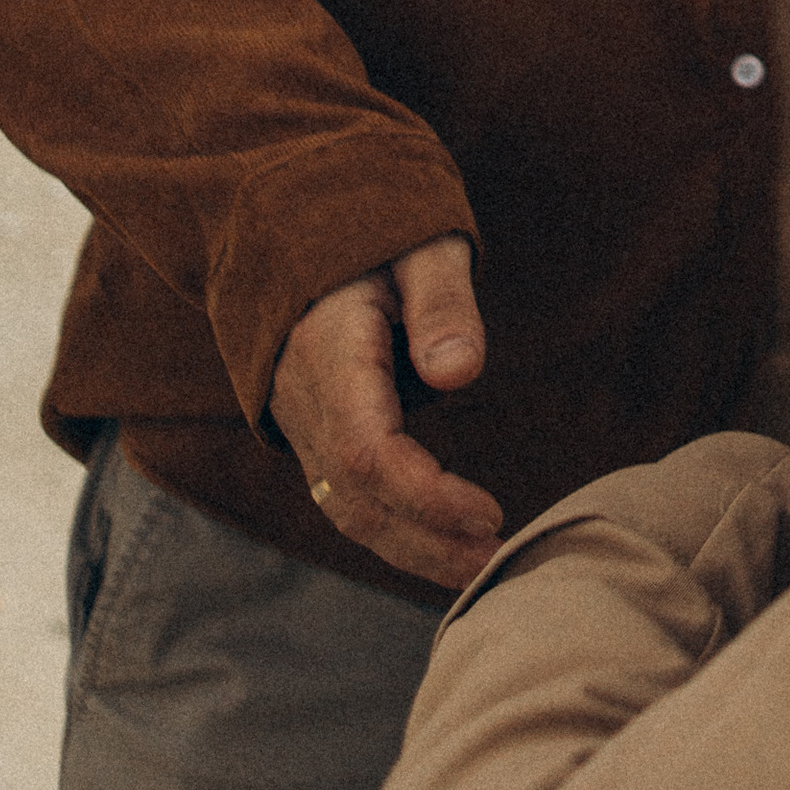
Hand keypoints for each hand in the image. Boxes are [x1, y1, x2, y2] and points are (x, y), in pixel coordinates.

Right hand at [270, 235, 503, 591]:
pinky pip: (343, 495)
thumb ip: (441, 303)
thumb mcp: (420, 246)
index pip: (367, 451)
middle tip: (495, 564)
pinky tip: (442, 542)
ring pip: (343, 507)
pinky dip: (390, 528)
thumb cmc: (373, 230)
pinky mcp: (313, 429)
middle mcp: (303, 398)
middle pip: (354, 498)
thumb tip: (459, 374)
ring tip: (479, 566)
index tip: (490, 513)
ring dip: (410, 547)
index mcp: (327, 351)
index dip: (426, 495)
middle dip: (424, 541)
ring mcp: (300, 419)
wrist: (293, 223)